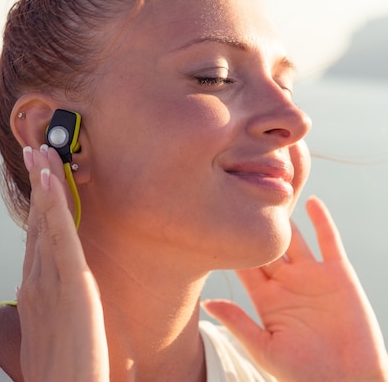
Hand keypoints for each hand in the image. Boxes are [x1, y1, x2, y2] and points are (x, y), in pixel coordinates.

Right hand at [16, 145, 108, 381]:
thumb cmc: (61, 370)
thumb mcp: (52, 332)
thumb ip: (50, 307)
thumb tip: (51, 296)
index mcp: (35, 288)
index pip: (37, 236)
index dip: (39, 204)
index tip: (40, 178)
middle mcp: (37, 278)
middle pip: (37, 221)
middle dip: (37, 185)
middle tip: (35, 150)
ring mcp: (49, 280)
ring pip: (46, 222)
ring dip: (44, 184)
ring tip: (42, 152)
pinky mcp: (71, 285)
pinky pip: (62, 237)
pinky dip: (55, 207)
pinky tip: (52, 181)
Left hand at [203, 196, 387, 381]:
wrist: (347, 381)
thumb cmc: (302, 372)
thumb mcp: (264, 348)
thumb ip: (238, 322)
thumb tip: (205, 302)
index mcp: (265, 297)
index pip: (244, 264)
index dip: (230, 244)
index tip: (213, 222)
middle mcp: (286, 282)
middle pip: (266, 245)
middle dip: (254, 225)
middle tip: (236, 194)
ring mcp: (312, 276)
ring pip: (294, 239)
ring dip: (283, 218)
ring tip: (268, 190)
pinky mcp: (338, 275)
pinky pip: (329, 242)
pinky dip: (322, 221)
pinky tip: (312, 201)